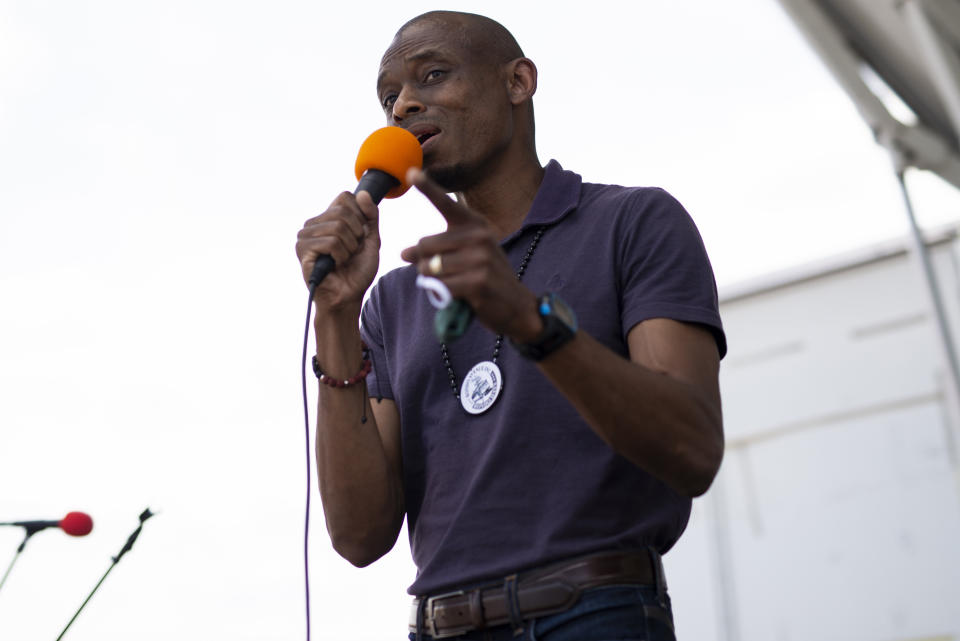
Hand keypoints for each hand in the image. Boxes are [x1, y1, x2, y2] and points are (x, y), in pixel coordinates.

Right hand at [296, 190, 380, 312]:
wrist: (349, 296)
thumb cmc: (358, 270)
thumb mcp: (371, 239)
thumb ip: (370, 216)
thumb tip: (362, 193)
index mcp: (328, 218)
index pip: (345, 197)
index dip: (360, 217)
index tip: (359, 237)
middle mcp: (314, 224)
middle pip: (343, 212)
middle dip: (356, 235)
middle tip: (351, 252)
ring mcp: (305, 236)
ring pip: (338, 227)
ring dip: (349, 248)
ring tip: (343, 259)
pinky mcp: (302, 250)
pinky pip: (331, 242)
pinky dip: (341, 255)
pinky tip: (335, 264)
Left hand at [400, 169, 541, 340]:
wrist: (516, 306)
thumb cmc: (485, 279)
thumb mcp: (467, 256)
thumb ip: (438, 250)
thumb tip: (403, 253)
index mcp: (476, 225)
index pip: (446, 204)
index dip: (427, 187)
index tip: (412, 171)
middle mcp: (479, 236)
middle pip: (425, 244)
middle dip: (422, 263)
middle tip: (438, 274)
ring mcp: (480, 258)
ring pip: (430, 268)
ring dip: (432, 281)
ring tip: (452, 285)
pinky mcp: (478, 281)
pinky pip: (441, 287)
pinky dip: (441, 295)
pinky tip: (458, 296)